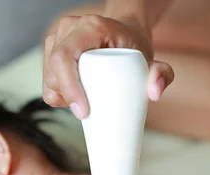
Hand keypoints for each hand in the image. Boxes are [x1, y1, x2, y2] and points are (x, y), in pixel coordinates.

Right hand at [42, 13, 173, 118]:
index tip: (83, 112)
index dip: (69, 87)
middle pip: (52, 70)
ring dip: (62, 97)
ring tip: (86, 102)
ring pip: (47, 78)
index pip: (65, 57)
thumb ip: (163, 74)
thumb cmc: (135, 48)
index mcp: (89, 27)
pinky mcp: (50, 51)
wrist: (124, 36)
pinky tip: (75, 97)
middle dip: (66, 98)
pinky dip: (57, 94)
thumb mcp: (152, 60)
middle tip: (87, 114)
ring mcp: (56, 39)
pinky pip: (47, 80)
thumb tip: (154, 93)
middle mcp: (68, 29)